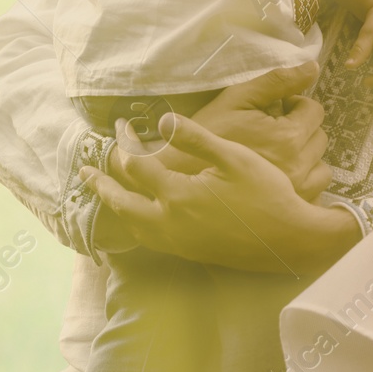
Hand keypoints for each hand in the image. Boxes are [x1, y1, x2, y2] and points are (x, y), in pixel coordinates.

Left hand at [83, 113, 359, 273]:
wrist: (288, 240)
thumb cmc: (266, 193)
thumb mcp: (234, 157)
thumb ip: (196, 138)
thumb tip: (163, 119)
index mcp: (178, 195)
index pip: (136, 165)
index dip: (124, 143)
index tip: (120, 125)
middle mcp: (169, 222)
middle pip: (121, 202)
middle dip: (101, 183)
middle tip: (84, 170)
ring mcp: (177, 241)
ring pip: (131, 224)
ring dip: (115, 205)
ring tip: (106, 193)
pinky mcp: (187, 252)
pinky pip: (147, 237)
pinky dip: (132, 223)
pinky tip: (138, 216)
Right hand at [110, 64, 331, 200]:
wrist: (181, 179)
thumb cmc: (206, 136)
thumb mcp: (237, 99)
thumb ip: (277, 81)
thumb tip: (312, 67)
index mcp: (287, 138)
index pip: (314, 111)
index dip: (294, 105)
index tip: (275, 110)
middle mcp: (298, 168)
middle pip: (319, 137)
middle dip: (301, 128)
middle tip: (273, 130)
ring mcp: (296, 193)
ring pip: (322, 167)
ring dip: (306, 156)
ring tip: (278, 154)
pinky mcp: (289, 213)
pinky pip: (315, 194)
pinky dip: (303, 183)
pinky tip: (279, 178)